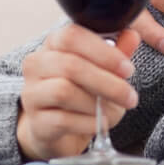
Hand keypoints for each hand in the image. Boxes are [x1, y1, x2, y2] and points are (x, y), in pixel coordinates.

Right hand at [17, 24, 138, 162]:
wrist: (58, 129)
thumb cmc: (82, 93)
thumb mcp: (103, 71)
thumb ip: (116, 54)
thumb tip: (131, 35)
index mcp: (54, 44)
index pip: (72, 36)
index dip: (103, 52)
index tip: (127, 69)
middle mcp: (36, 65)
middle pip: (70, 65)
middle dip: (107, 82)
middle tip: (129, 96)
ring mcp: (32, 94)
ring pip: (64, 91)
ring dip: (97, 105)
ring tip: (113, 113)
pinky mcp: (36, 122)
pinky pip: (63, 120)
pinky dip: (88, 123)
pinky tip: (99, 124)